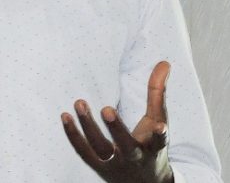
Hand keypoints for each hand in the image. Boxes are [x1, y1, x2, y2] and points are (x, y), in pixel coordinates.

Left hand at [61, 61, 173, 182]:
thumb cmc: (150, 145)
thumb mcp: (158, 121)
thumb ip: (158, 92)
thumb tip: (164, 62)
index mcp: (153, 148)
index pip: (159, 142)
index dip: (159, 135)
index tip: (160, 127)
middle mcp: (134, 158)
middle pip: (125, 146)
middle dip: (116, 129)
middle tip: (106, 109)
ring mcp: (114, 164)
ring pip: (100, 149)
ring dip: (88, 127)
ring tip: (79, 103)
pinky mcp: (98, 167)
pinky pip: (83, 151)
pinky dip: (73, 135)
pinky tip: (65, 116)